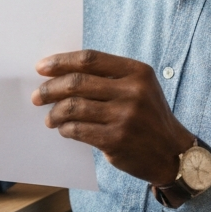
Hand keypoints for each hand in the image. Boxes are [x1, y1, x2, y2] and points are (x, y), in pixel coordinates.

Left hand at [32, 50, 193, 185]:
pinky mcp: (116, 140)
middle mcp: (133, 91)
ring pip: (73, 107)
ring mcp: (125, 116)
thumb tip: (61, 73)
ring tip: (50, 118)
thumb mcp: (139, 87)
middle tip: (38, 96)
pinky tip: (64, 129)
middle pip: (77, 82)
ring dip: (55, 112)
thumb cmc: (148, 116)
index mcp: (137, 72)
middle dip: (50, 88)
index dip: (61, 62)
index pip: (90, 59)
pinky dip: (65, 129)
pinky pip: (78, 130)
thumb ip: (108, 76)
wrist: (172, 152)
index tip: (41, 68)